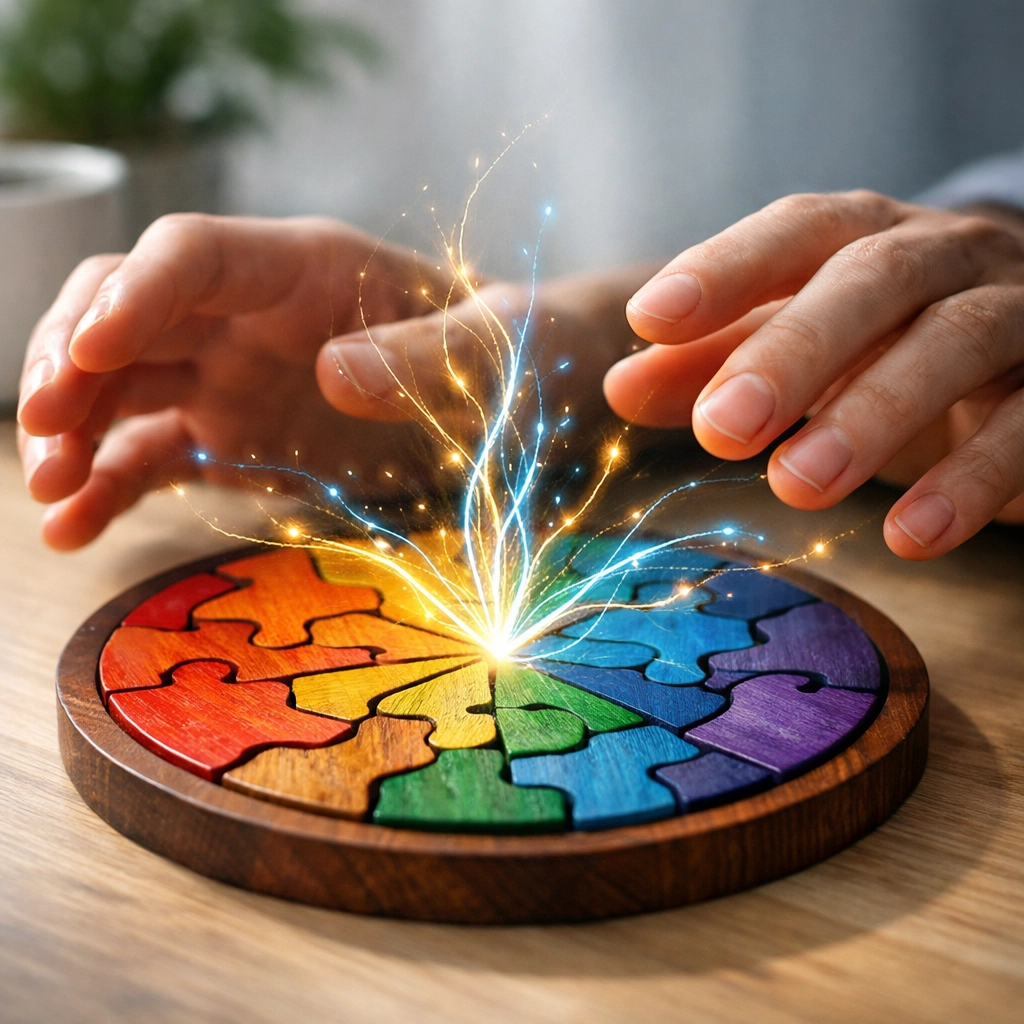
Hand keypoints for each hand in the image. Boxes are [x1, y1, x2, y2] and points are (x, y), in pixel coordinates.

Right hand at [17, 214, 638, 548]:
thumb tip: (333, 372)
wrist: (515, 399)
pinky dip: (108, 484)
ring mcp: (230, 376)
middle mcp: (248, 315)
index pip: (191, 254)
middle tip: (44, 431)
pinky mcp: (229, 437)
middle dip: (69, 361)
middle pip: (124, 310)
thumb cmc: (514, 358)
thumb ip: (422, 356)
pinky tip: (70, 527)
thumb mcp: (491, 352)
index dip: (133, 295)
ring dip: (70, 426)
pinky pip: (151, 452)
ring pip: (117, 381)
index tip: (87, 353)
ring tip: (46, 490)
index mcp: (305, 269)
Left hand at [603, 192, 1023, 558]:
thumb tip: (619, 388)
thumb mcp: (802, 342)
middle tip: (720, 429)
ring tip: (796, 486)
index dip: (725, 268)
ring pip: (956, 342)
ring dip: (871, 415)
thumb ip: (716, 361)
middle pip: (873, 280)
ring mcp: (1018, 313)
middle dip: (794, 351)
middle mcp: (946, 258)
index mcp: (868, 237)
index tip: (649, 318)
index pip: (796, 231)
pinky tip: (910, 536)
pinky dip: (972, 480)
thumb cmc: (890, 340)